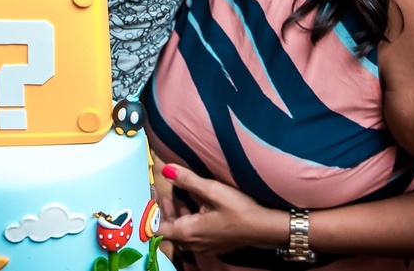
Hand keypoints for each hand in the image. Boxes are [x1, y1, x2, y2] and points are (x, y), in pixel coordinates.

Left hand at [157, 165, 285, 256]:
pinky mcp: (214, 242)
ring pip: (182, 231)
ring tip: (172, 197)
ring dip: (175, 215)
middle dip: (162, 212)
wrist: (265, 227)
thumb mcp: (212, 190)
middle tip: (158, 194)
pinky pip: (194, 233)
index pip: (158, 229)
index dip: (150, 215)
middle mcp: (194, 242)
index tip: (148, 199)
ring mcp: (205, 244)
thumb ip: (187, 180)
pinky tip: (193, 206)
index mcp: (188, 232)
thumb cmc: (240, 210)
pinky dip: (188, 220)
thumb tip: (165, 169)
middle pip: (169, 230)